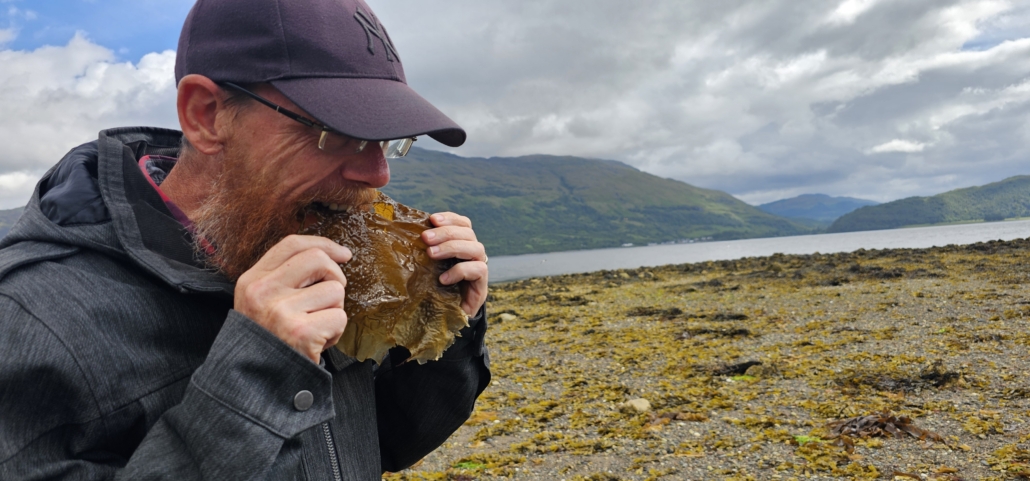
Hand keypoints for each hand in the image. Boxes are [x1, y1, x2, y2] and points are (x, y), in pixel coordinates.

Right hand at [234, 235, 351, 362]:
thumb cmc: (268, 342)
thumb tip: (331, 255)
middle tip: (331, 300)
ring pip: (334, 290)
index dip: (324, 244)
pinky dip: (336, 332)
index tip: (343, 254)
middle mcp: (262, 292)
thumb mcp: (261, 304)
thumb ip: (285, 278)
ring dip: (334, 311)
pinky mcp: (301, 332)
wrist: (255, 385)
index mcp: (252, 281)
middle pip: (317, 259)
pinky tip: (317, 343)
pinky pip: (339, 318)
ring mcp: (280, 311)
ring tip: (316, 328)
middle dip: (335, 277)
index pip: (292, 244)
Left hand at [422, 212, 487, 315]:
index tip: (432, 219)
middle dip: (445, 233)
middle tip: (425, 238)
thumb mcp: (430, 267)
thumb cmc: (437, 289)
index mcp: (463, 244)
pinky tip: (443, 279)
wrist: (450, 317)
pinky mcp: (482, 285)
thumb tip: (406, 235)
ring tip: (431, 254)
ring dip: (452, 247)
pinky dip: (459, 271)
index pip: (463, 224)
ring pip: (475, 248)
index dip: (450, 218)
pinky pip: (477, 270)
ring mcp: (480, 268)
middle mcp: (474, 254)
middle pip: (468, 233)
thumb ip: (427, 251)